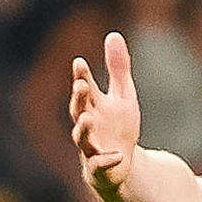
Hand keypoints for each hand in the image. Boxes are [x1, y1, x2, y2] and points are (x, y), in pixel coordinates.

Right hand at [70, 32, 144, 201]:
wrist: (120, 164)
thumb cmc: (118, 126)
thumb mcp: (123, 95)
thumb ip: (117, 68)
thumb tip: (113, 34)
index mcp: (93, 106)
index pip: (85, 89)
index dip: (82, 76)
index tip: (80, 62)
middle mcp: (88, 125)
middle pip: (78, 110)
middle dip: (78, 98)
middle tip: (81, 85)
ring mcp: (91, 146)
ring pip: (81, 138)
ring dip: (83, 128)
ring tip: (87, 118)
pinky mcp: (100, 166)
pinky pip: (100, 164)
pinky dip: (107, 160)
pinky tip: (118, 155)